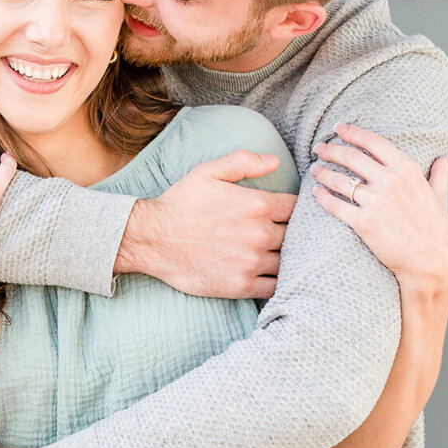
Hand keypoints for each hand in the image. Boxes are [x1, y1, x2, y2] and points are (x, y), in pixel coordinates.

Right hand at [116, 150, 295, 297]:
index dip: (293, 210)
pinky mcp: (241, 285)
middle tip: (279, 234)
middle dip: (290, 233)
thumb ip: (244, 162)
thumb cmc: (180, 203)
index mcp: (256, 204)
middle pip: (295, 235)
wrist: (152, 239)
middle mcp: (259, 234)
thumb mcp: (208, 172)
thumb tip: (276, 160)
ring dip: (284, 258)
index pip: (295, 208)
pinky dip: (277, 282)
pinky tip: (268, 275)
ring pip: (287, 261)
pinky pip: (274, 286)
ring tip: (273, 254)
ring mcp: (251, 262)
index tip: (284, 214)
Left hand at [311, 123, 447, 300]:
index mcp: (407, 169)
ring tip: (315, 169)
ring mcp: (375, 201)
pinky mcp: (363, 222)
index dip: (353, 133)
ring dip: (323, 172)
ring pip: (340, 180)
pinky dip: (322, 197)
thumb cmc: (437, 230)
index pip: (374, 142)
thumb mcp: (440, 196)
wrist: (432, 262)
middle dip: (331, 150)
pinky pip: (335, 205)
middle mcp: (390, 181)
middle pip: (351, 157)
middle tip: (319, 147)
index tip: (339, 128)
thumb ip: (441, 174)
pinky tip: (316, 192)